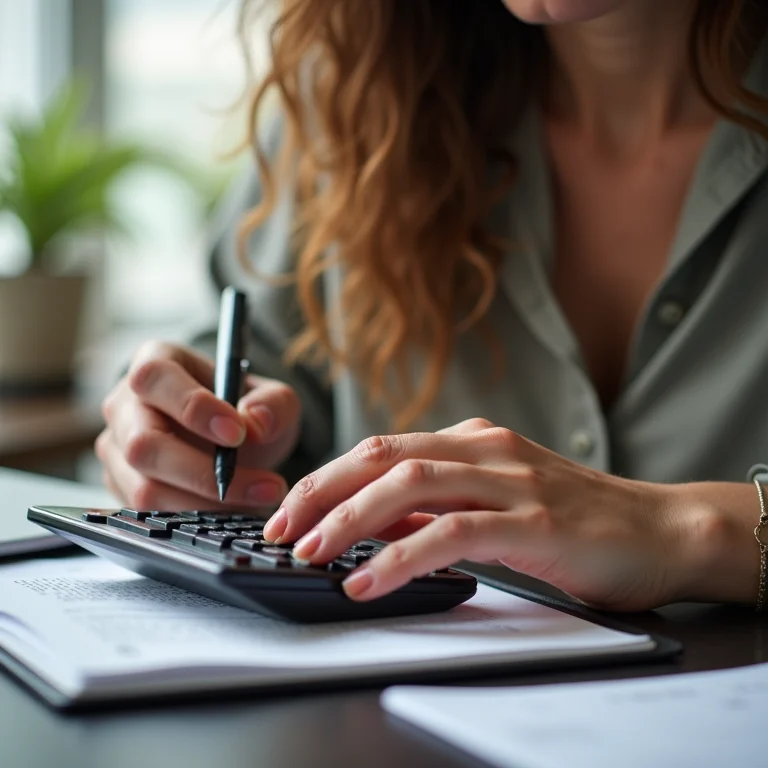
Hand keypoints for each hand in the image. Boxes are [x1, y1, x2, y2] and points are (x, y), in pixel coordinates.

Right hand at [96, 341, 300, 509]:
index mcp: (155, 361)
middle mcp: (124, 404)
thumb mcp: (272, 398)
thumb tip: (255, 423)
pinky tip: (232, 513)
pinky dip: (195, 520)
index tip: (237, 434)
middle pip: (142, 443)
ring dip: (206, 504)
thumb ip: (273, 404)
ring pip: (144, 488)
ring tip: (256, 500)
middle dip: (203, 472)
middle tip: (262, 484)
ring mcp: (116, 448)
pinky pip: (149, 514)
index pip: (155, 378)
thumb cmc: (244, 410)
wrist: (232, 441)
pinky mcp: (120, 487)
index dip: (192, 406)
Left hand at [264, 418, 702, 610]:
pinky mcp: (533, 521)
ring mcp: (510, 480)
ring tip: (309, 552)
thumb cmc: (575, 520)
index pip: (381, 448)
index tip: (290, 511)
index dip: (328, 478)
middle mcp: (485, 449)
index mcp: (472, 440)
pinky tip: (369, 581)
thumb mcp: (496, 501)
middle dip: (322, 491)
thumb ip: (441, 504)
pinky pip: (453, 532)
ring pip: (410, 484)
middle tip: (281, 529)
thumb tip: (377, 524)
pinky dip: (403, 556)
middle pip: (382, 456)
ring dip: (350, 519)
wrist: (660, 529)